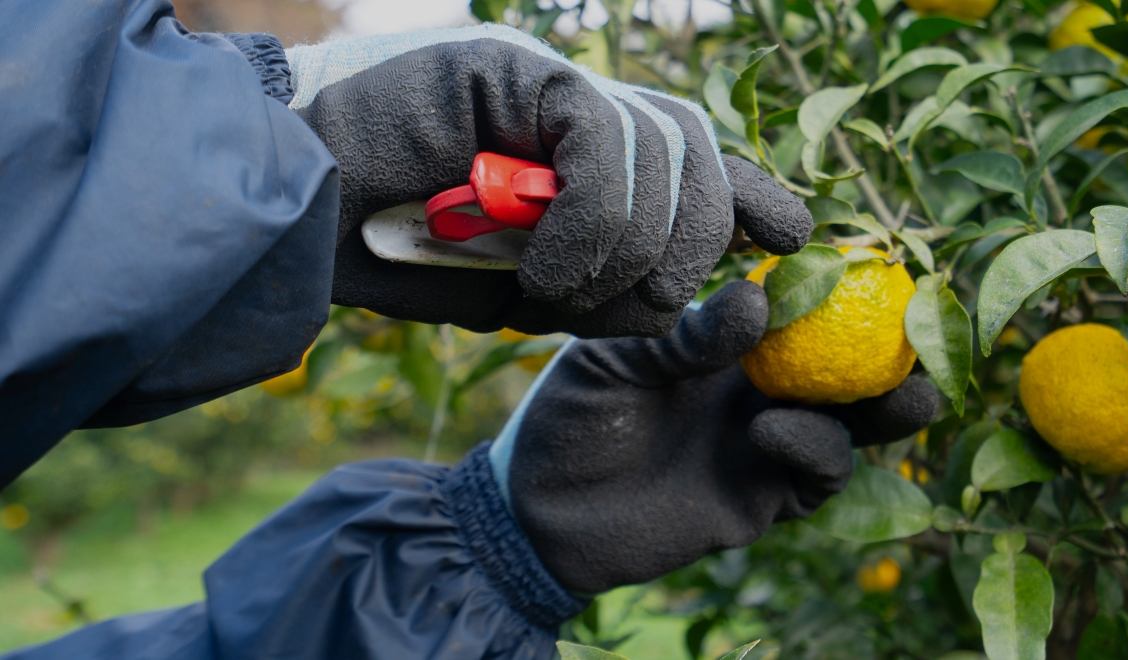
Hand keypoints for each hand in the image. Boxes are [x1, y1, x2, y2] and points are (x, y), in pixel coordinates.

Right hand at [286, 26, 810, 335]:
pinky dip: (591, 221)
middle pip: (695, 146)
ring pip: (664, 144)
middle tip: (657, 302)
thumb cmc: (386, 251)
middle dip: (698, 237)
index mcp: (580, 146)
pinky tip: (544, 272)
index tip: (791, 233)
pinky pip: (604, 139)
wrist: (278, 206)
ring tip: (570, 293)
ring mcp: (548, 73)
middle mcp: (574, 102)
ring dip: (635, 243)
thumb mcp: (517, 287)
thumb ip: (598, 282)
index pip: (688, 152)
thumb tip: (677, 297)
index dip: (746, 188)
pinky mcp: (517, 62)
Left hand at [501, 281, 941, 592]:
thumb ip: (687, 334)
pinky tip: (773, 427)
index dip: (842, 283)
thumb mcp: (619, 357)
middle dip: (897, 348)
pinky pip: (816, 471)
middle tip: (925, 328)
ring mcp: (767, 442)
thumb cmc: (571, 415)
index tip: (870, 255)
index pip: (802, 305)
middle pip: (850, 363)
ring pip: (852, 423)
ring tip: (905, 389)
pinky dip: (812, 446)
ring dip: (885, 405)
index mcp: (730, 341)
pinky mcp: (764, 497)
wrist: (540, 510)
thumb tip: (759, 301)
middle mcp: (761, 386)